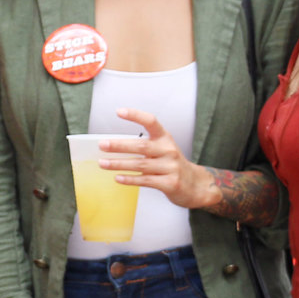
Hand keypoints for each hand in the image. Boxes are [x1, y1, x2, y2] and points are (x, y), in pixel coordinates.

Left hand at [95, 109, 211, 209]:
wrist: (196, 185)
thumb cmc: (173, 165)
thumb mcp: (163, 150)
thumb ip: (145, 147)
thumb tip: (114, 147)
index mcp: (165, 138)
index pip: (151, 122)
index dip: (135, 115)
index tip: (119, 112)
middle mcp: (169, 150)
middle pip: (141, 146)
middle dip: (119, 145)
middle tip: (102, 145)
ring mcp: (171, 168)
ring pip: (140, 165)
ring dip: (119, 164)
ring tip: (103, 163)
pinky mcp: (170, 184)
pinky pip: (145, 181)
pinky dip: (130, 180)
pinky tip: (117, 178)